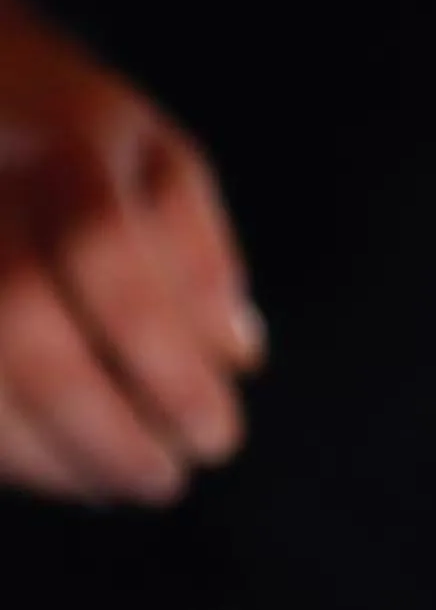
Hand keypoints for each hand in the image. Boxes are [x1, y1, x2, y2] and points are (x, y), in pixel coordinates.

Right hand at [0, 7, 257, 506]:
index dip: (167, 368)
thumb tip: (238, 360)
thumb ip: (201, 255)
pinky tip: (41, 465)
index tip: (217, 439)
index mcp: (63, 143)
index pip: (115, 270)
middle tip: (163, 482)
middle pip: (23, 327)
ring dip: (39, 453)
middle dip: (101, 428)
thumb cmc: (59, 122)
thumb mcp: (155, 155)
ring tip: (109, 486)